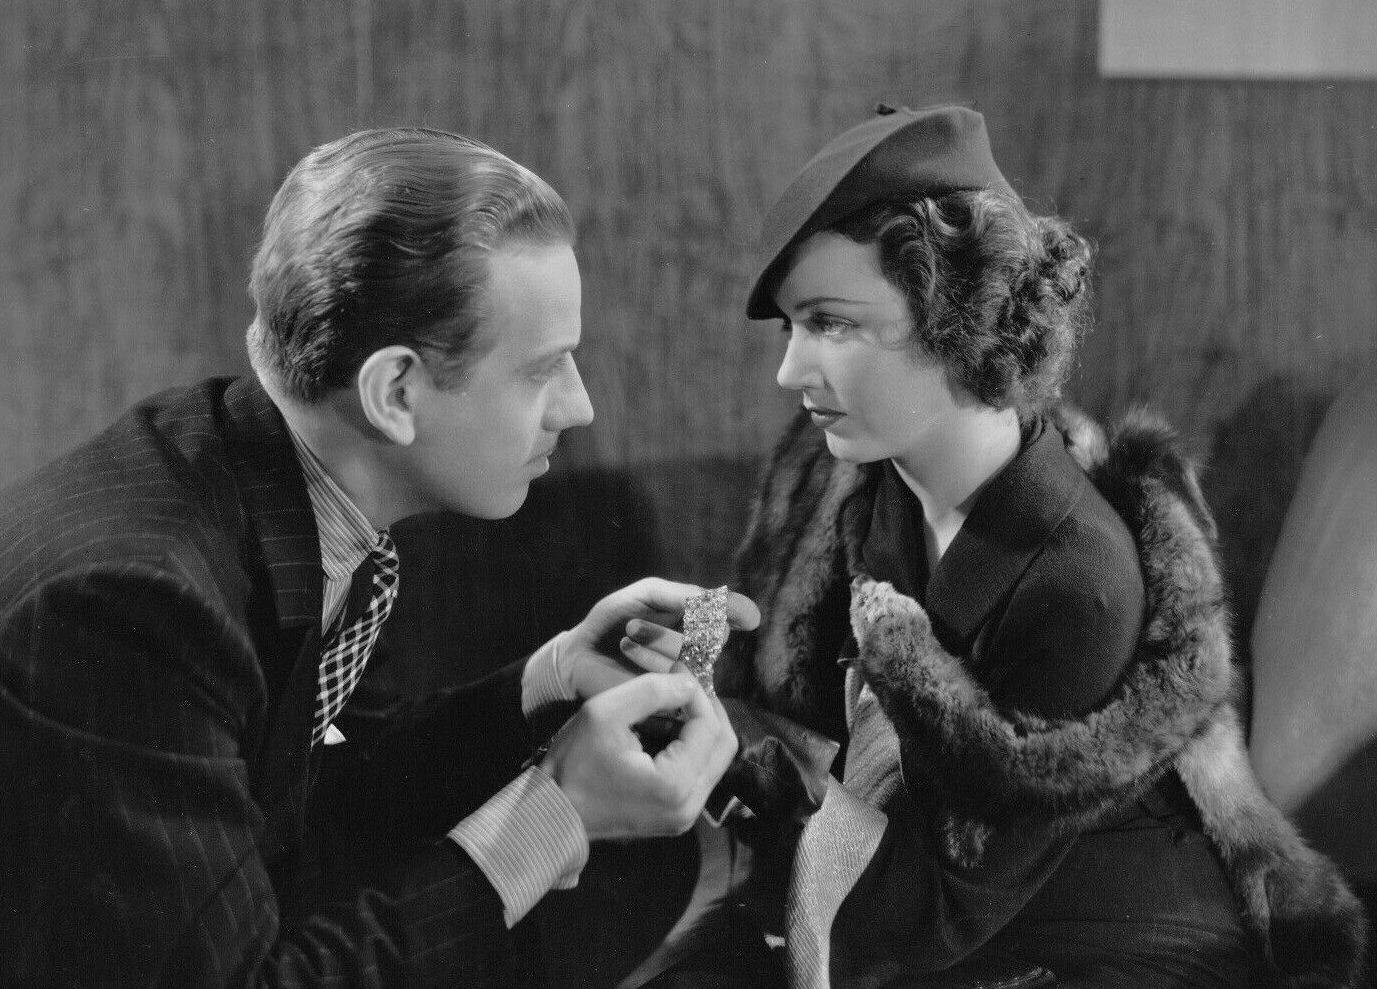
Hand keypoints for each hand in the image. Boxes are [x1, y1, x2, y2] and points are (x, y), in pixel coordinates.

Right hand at [541, 672, 738, 840]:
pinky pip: (699, 776)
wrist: (553, 813)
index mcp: (675, 784)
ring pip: (715, 762)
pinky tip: (666, 731)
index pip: (708, 727)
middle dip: (708, 710)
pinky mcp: (676, 817)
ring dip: (700, 729)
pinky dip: (690, 749)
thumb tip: (690, 683)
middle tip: (685, 685)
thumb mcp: (604, 714)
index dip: (698, 694)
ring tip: (673, 705)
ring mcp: (684, 816)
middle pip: (724, 747)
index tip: (678, 672)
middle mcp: (689, 806)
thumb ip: (652, 691)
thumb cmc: (573, 764)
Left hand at [559, 578, 759, 699]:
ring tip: (628, 634)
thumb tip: (720, 601)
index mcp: (696, 619)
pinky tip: (628, 649)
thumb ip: (683, 594)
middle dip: (680, 623)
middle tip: (636, 623)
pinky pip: (681, 677)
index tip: (728, 611)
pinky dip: (653, 659)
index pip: (733, 613)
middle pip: (717, 633)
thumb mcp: (648, 594)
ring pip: (699, 654)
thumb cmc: (612, 620)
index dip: (736, 610)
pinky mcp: (672, 694)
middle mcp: (697, 646)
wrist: (583, 652)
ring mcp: (687, 672)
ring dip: (661, 639)